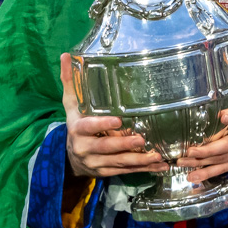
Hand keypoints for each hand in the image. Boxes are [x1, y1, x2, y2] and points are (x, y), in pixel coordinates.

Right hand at [60, 54, 167, 177]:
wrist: (70, 158)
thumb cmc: (76, 124)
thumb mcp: (70, 105)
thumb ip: (70, 82)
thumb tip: (66, 56)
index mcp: (77, 129)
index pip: (88, 127)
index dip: (102, 125)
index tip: (118, 120)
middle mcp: (85, 148)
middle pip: (106, 148)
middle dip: (124, 144)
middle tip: (142, 139)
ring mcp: (96, 162)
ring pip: (118, 162)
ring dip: (138, 160)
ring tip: (157, 156)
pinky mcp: (106, 172)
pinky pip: (125, 171)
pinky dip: (143, 170)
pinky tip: (160, 166)